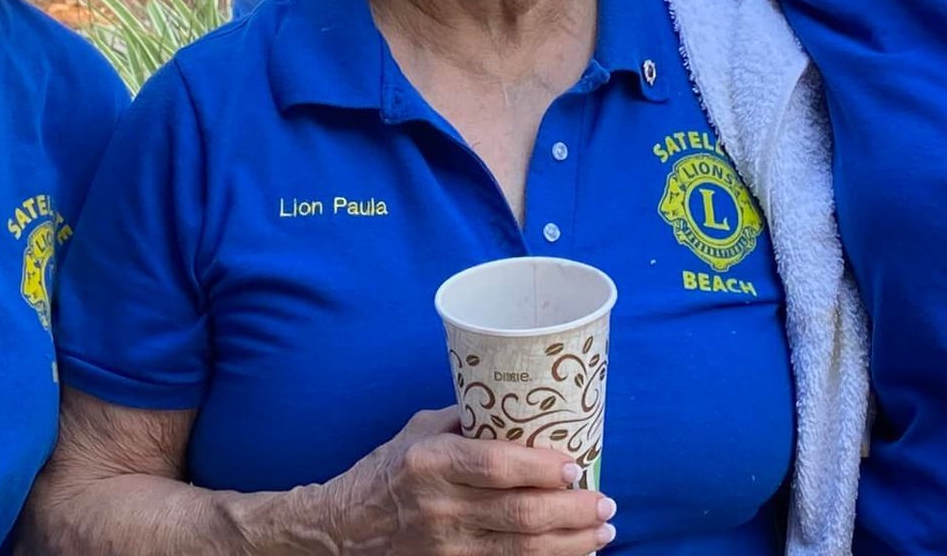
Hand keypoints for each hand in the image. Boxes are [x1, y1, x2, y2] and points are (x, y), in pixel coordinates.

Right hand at [326, 408, 615, 554]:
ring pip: (520, 551)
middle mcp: (439, 507)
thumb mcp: (417, 431)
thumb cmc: (384, 472)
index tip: (575, 466)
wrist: (340, 531)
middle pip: (519, 515)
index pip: (496, 466)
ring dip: (570, 544)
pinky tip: (572, 554)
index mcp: (430, 461)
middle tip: (606, 503)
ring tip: (603, 532)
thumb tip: (522, 405)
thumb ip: (466, 421)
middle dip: (572, 512)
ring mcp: (444, 548)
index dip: (541, 469)